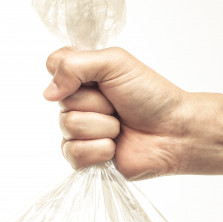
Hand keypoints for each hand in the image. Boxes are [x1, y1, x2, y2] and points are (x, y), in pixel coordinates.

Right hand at [43, 46, 201, 178]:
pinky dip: (98, 150)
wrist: (174, 131)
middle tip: (117, 105)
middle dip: (95, 104)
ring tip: (120, 127)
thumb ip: (75, 65)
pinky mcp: (84, 158)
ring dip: (102, 127)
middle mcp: (77, 102)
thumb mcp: (116, 63)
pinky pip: (73, 153)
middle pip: (61, 102)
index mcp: (83, 76)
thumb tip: (48, 92)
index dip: (69, 73)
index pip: (53, 65)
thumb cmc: (151, 95)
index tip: (96, 78)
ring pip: (68, 127)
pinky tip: (114, 147)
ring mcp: (79, 131)